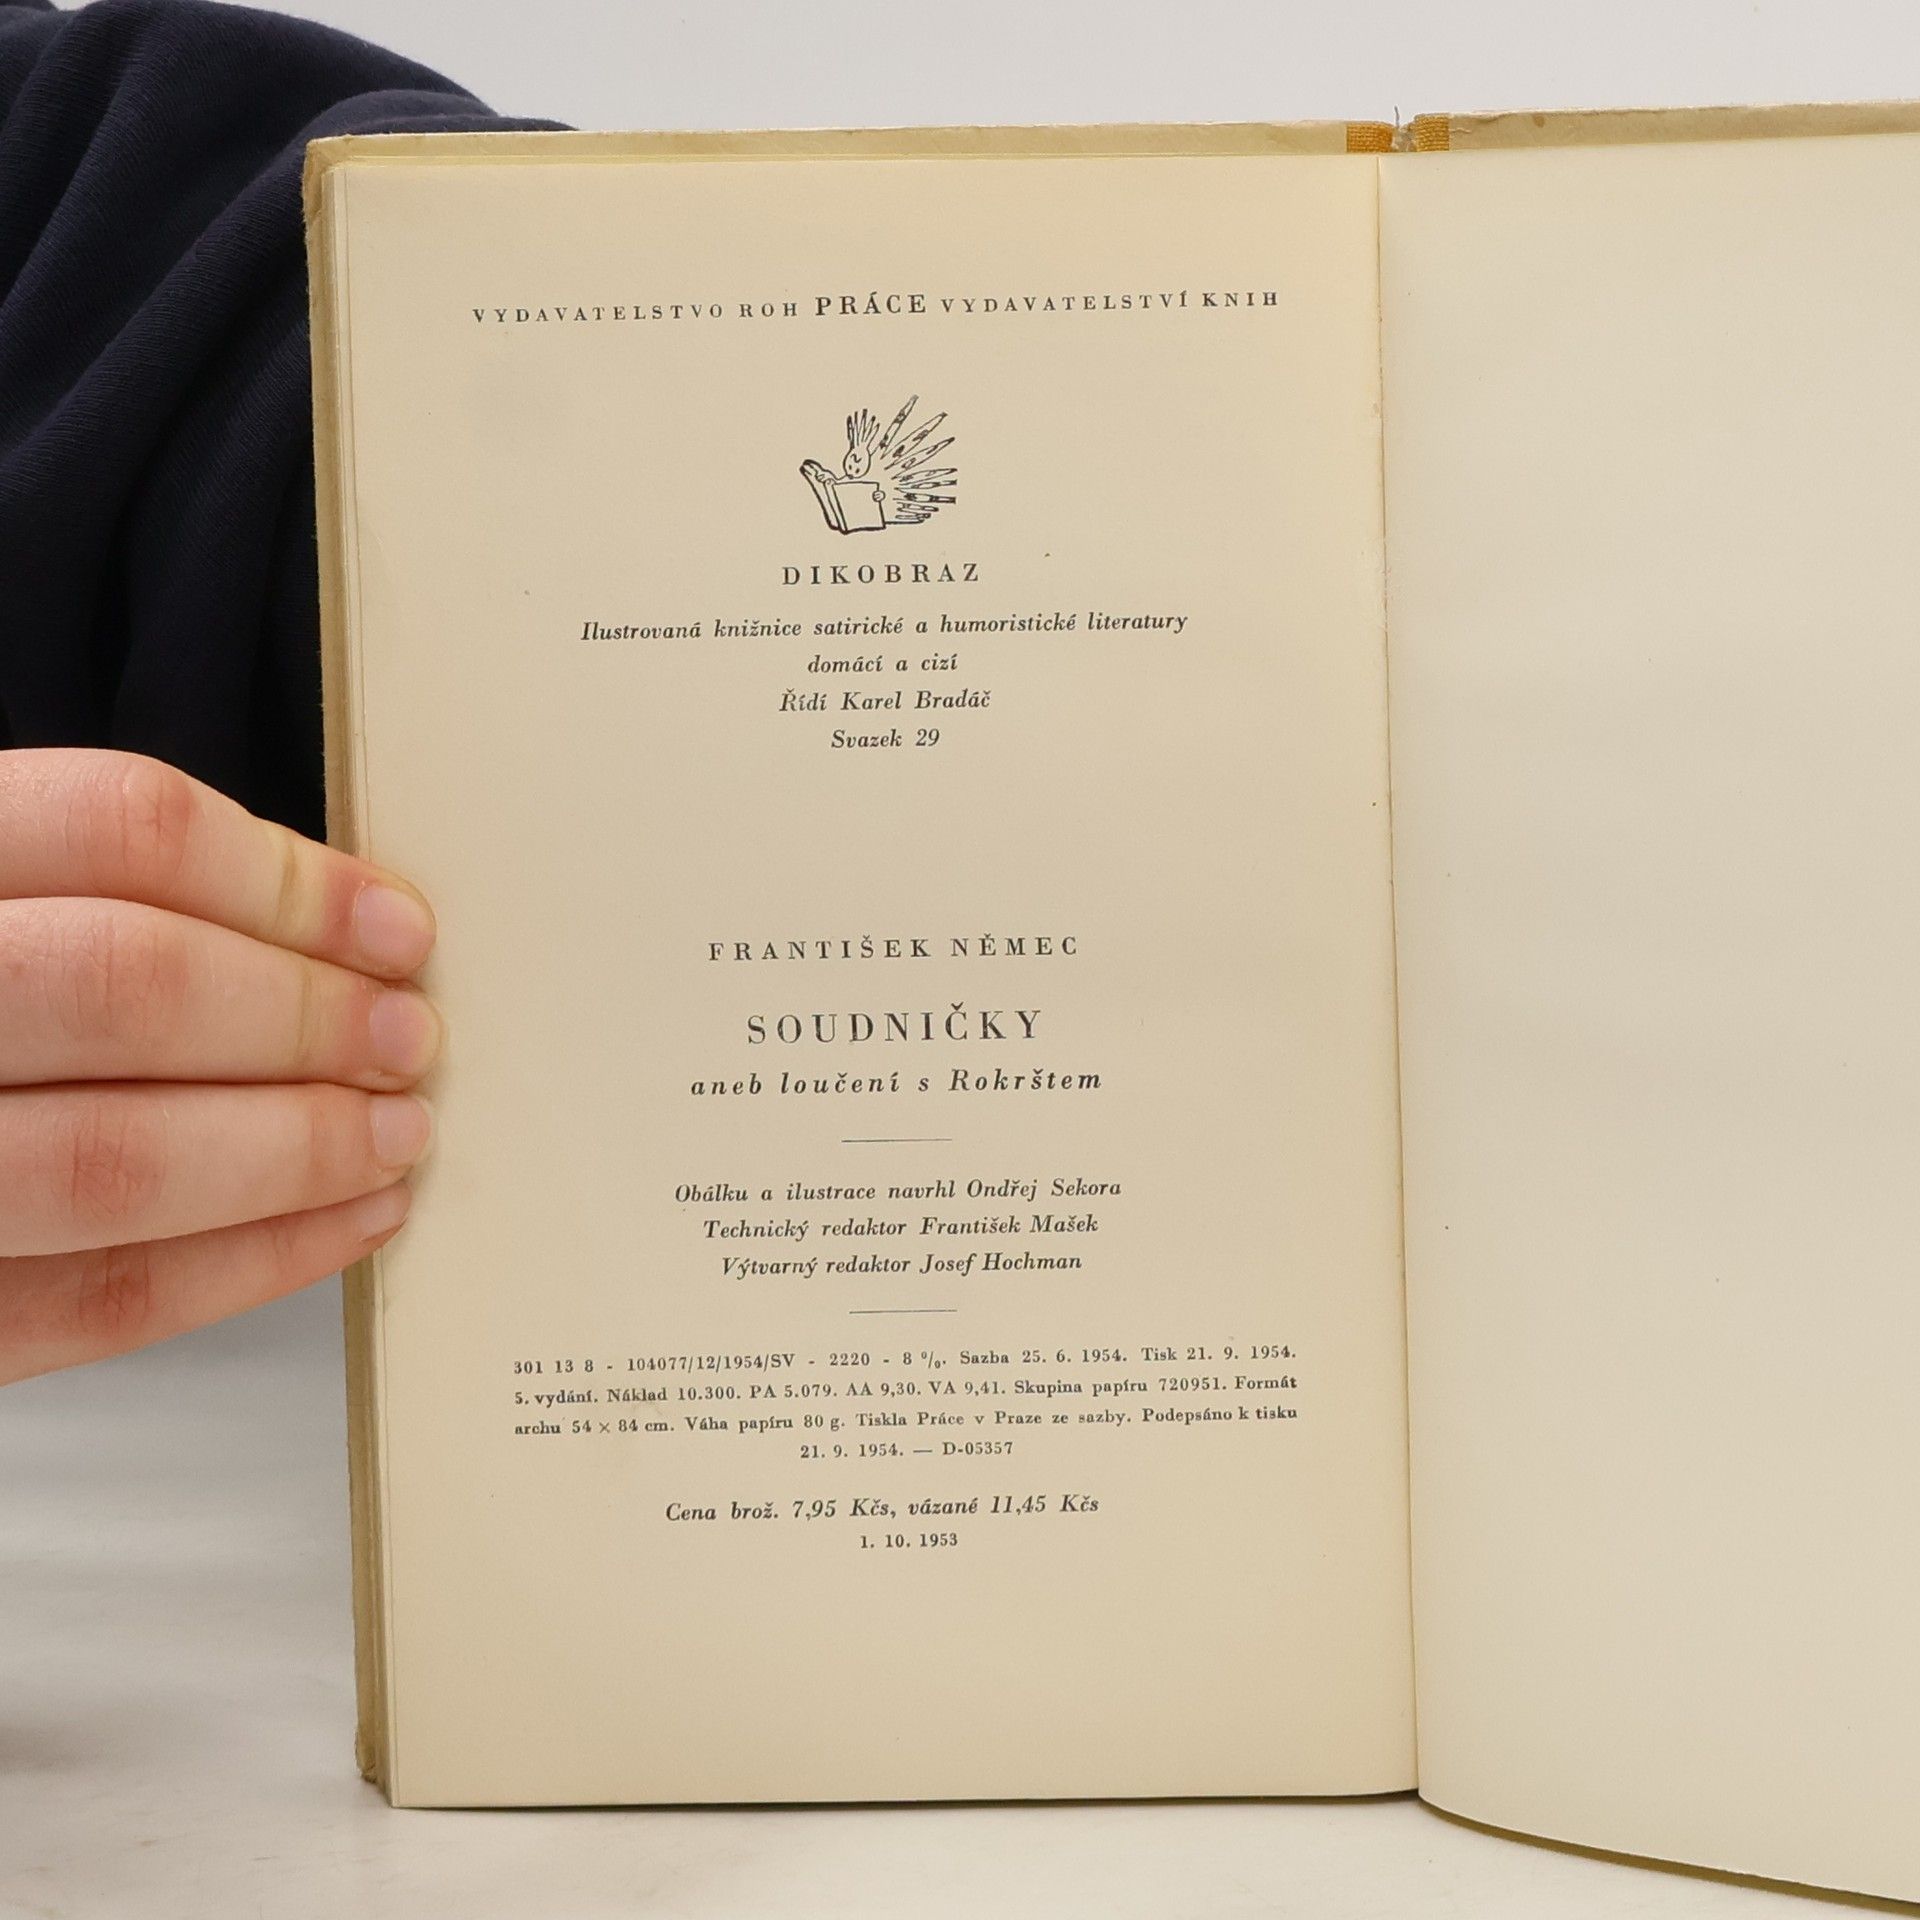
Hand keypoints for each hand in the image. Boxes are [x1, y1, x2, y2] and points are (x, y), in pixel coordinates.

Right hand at [0, 750, 439, 1384]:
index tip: (398, 930)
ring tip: (396, 1135)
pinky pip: (102, 1301)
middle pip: (128, 986)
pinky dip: (253, 1263)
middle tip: (407, 1038)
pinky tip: (347, 1224)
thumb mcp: (7, 899)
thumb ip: (120, 896)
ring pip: (113, 1160)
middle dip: (306, 1018)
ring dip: (296, 1149)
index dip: (289, 883)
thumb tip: (345, 932)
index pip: (118, 830)